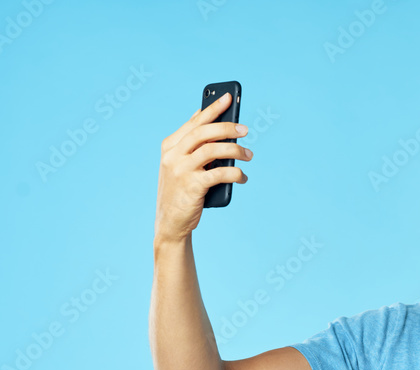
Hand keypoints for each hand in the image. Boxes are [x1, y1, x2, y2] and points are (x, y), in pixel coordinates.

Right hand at [154, 92, 251, 242]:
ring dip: (236, 151)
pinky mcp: (192, 186)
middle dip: (227, 127)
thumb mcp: (182, 167)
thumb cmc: (181, 192)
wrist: (170, 222)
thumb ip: (196, 150)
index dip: (212, 108)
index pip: (194, 122)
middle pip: (204, 132)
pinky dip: (236, 174)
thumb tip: (224, 134)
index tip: (229, 97)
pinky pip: (220, 174)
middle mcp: (173, 155)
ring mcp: (181, 170)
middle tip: (245, 129)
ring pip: (213, 150)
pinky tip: (243, 177)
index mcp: (170, 146)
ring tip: (249, 155)